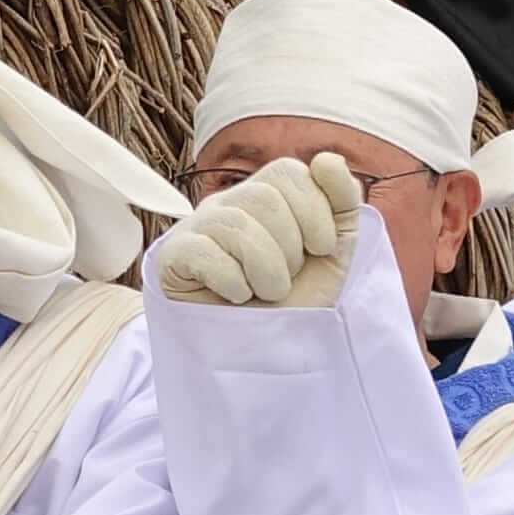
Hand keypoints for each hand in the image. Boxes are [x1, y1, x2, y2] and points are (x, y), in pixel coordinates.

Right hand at [154, 152, 358, 308]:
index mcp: (264, 197)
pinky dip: (233, 282)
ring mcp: (195, 229)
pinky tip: (235, 297)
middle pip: (263, 198)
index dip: (314, 210)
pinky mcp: (172, 258)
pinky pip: (205, 253)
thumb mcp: (334, 252)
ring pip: (236, 225)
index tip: (322, 248)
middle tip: (284, 280)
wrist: (265, 355)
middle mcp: (226, 205)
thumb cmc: (296, 302)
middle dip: (289, 250)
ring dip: (266, 272)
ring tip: (265, 294)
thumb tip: (327, 159)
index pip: (287, 171)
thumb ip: (341, 201)